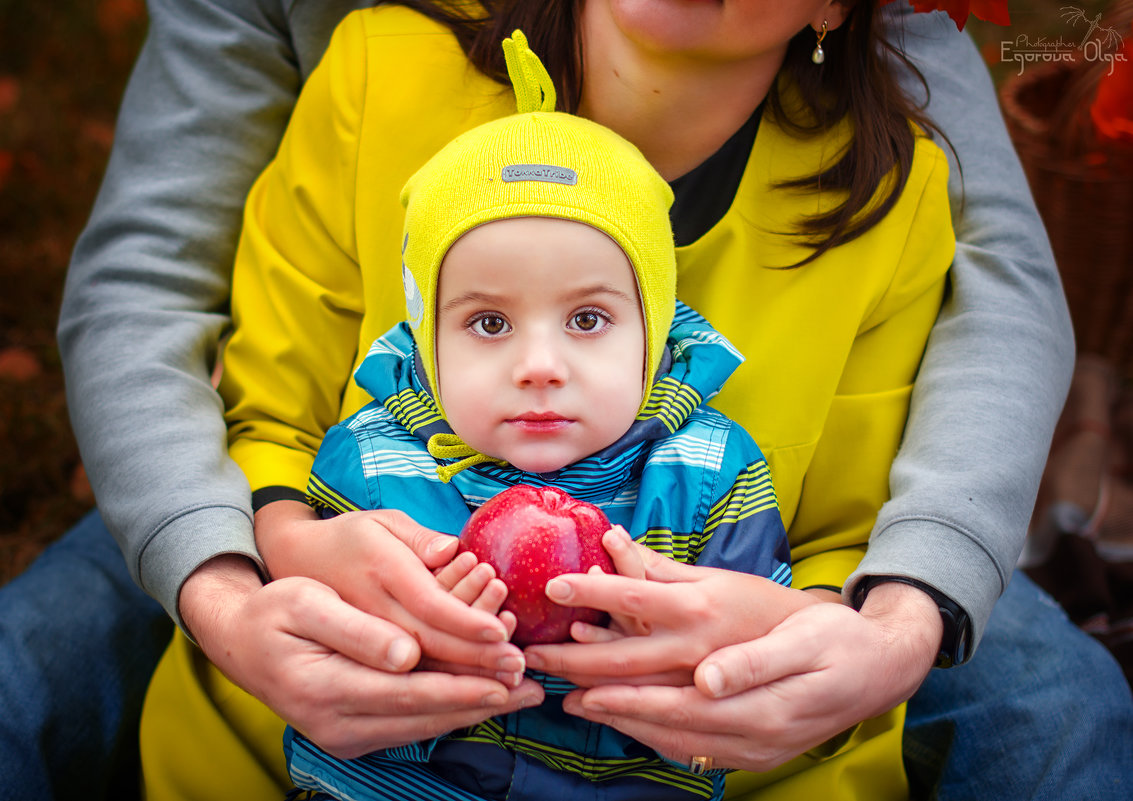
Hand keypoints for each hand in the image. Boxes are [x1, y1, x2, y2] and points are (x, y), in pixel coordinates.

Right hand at [181, 554, 543, 758]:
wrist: (238, 639)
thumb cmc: (274, 609)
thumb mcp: (306, 603)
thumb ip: (356, 630)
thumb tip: (406, 654)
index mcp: (325, 688)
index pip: (410, 692)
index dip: (463, 685)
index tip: (507, 676)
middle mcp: (335, 724)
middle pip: (424, 717)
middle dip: (482, 702)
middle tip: (532, 690)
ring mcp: (342, 735)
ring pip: (422, 726)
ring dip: (471, 709)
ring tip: (519, 694)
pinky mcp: (352, 733)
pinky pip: (409, 725)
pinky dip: (448, 710)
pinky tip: (480, 695)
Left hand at [553, 580, 942, 771]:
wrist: (883, 669)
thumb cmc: (839, 641)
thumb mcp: (803, 640)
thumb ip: (753, 662)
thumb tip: (707, 679)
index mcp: (762, 703)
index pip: (677, 705)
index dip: (627, 697)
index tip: (583, 686)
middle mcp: (755, 736)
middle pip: (670, 729)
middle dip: (615, 713)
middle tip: (567, 697)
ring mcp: (757, 749)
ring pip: (680, 743)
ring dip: (632, 726)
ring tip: (588, 707)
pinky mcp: (758, 750)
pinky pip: (700, 748)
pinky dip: (662, 736)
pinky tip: (638, 722)